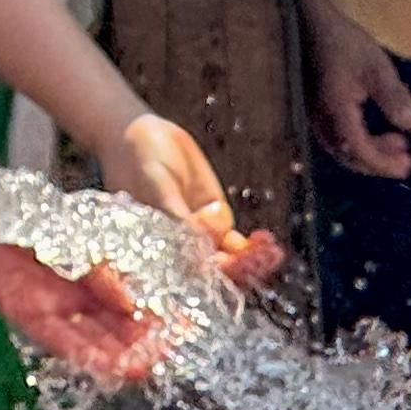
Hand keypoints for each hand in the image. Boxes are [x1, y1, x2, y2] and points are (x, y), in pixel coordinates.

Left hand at [0, 238, 164, 384]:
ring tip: (139, 369)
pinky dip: (78, 351)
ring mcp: (47, 306)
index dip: (152, 320)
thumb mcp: (80, 240)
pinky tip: (99, 364)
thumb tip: (131, 303)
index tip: (180, 330)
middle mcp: (70, 297)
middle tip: (164, 356)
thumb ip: (103, 272)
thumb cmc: (30, 217)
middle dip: (137, 345)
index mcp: (88, 278)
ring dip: (111, 356)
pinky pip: (55, 336)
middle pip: (108, 328)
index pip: (126, 306)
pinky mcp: (22, 311)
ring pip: (85, 338)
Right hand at [108, 113, 285, 286]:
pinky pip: (236, 242)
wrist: (143, 136)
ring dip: (253, 258)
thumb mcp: (157, 187)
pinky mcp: (212, 220)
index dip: (217, 272)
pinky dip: (252, 246)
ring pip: (231, 259)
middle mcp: (179, 249)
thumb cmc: (139, 163)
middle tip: (265, 255)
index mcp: (158, 251)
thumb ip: (177, 217)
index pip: (191, 274)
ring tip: (271, 248)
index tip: (236, 262)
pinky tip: (264, 240)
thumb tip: (202, 246)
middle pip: (216, 271)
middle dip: (243, 266)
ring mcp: (199, 236)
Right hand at [298, 0, 410, 177]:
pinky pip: (335, 136)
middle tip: (406, 158)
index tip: (407, 165)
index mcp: (336, 112)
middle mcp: (321, 119)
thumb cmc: (344, 41)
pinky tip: (372, 128)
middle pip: (348, 155)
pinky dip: (357, 140)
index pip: (359, 150)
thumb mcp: (376, 66)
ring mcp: (314, 114)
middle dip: (378, 161)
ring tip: (396, 143)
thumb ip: (394, 97)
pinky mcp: (314, 107)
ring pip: (340, 147)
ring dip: (368, 151)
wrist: (309, 21)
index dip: (383, 163)